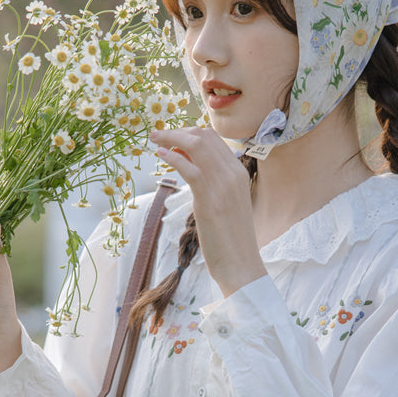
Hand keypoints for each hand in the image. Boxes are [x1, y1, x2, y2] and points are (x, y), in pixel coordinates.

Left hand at [150, 127, 265, 296]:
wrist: (242, 265)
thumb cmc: (231, 239)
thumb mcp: (226, 204)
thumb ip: (214, 184)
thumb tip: (193, 169)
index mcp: (239, 173)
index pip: (214, 138)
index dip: (190, 133)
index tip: (173, 138)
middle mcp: (233, 174)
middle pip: (204, 136)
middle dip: (178, 131)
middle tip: (158, 135)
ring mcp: (223, 186)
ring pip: (197, 146)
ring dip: (171, 138)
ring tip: (155, 140)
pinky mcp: (210, 200)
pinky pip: (190, 169)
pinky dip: (174, 157)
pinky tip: (161, 155)